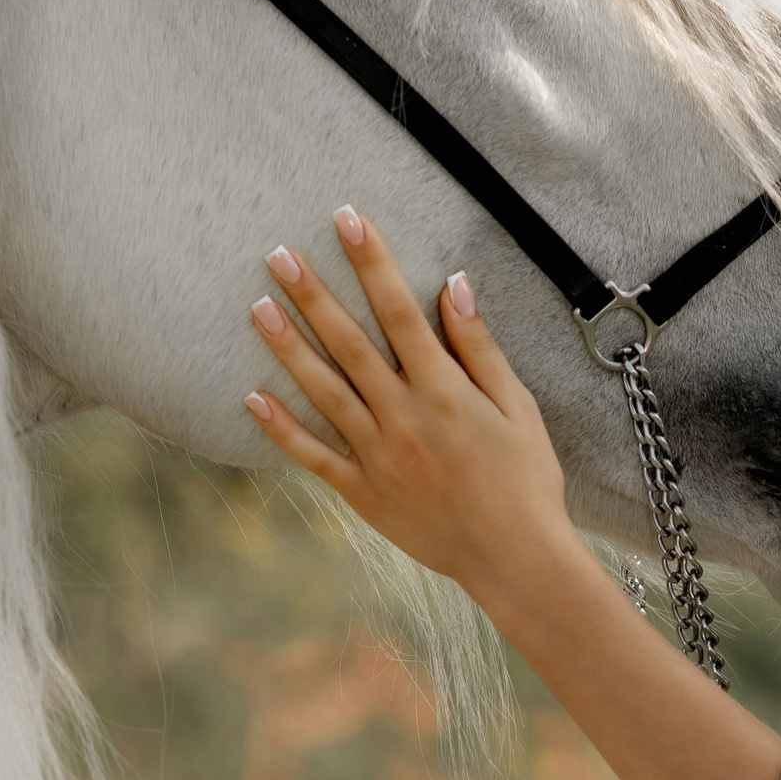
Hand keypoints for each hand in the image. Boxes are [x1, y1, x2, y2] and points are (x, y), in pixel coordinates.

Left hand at [244, 207, 574, 592]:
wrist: (514, 559)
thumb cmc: (527, 479)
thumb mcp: (519, 407)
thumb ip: (480, 347)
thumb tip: (453, 285)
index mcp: (445, 391)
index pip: (400, 311)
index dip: (372, 262)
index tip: (347, 220)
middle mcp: (404, 418)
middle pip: (349, 344)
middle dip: (313, 294)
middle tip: (277, 254)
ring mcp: (378, 456)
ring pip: (323, 391)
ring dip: (288, 348)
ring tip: (258, 307)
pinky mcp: (363, 492)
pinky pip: (313, 456)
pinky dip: (281, 428)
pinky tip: (253, 397)